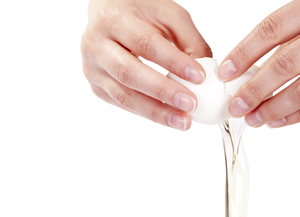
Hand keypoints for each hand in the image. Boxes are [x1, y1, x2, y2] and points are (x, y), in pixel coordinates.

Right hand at [81, 0, 211, 130]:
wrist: (108, 13)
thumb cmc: (140, 13)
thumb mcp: (169, 16)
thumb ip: (190, 41)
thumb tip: (207, 75)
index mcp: (114, 18)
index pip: (146, 44)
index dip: (173, 62)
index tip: (199, 77)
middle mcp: (96, 44)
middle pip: (130, 73)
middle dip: (163, 92)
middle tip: (190, 104)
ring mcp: (93, 67)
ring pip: (124, 96)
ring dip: (156, 112)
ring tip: (182, 121)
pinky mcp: (97, 85)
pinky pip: (123, 104)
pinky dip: (147, 113)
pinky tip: (167, 117)